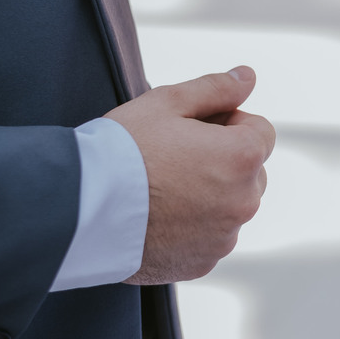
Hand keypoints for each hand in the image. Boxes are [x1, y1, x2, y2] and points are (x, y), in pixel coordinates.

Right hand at [106, 66, 274, 283]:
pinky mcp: (202, 262)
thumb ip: (216, 88)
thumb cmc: (122, 150)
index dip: (228, 124)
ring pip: (231, 205)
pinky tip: (157, 217)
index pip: (260, 131)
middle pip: (250, 170)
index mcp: (242, 157)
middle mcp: (243, 200)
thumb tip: (247, 77)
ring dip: (211, 194)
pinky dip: (193, 227)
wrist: (79, 210)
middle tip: (174, 157)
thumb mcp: (167, 102)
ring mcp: (224, 236)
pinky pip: (210, 237)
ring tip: (162, 188)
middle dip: (223, 160)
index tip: (192, 130)